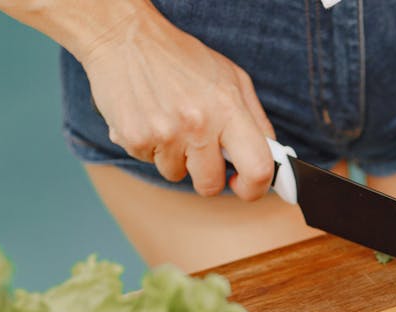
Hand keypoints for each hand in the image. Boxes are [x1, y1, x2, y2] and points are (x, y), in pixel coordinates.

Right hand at [79, 9, 274, 198]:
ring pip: (177, 174)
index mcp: (228, 109)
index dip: (254, 188)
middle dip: (209, 177)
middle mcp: (198, 124)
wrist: (125, 38)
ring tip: (171, 122)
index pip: (257, 168)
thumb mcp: (232, 79)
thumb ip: (255, 120)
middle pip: (210, 185)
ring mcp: (164, 134)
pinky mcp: (133, 138)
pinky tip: (151, 118)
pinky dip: (151, 147)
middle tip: (202, 153)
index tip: (245, 185)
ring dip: (176, 157)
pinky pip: (150, 162)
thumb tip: (271, 157)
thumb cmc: (182, 58)